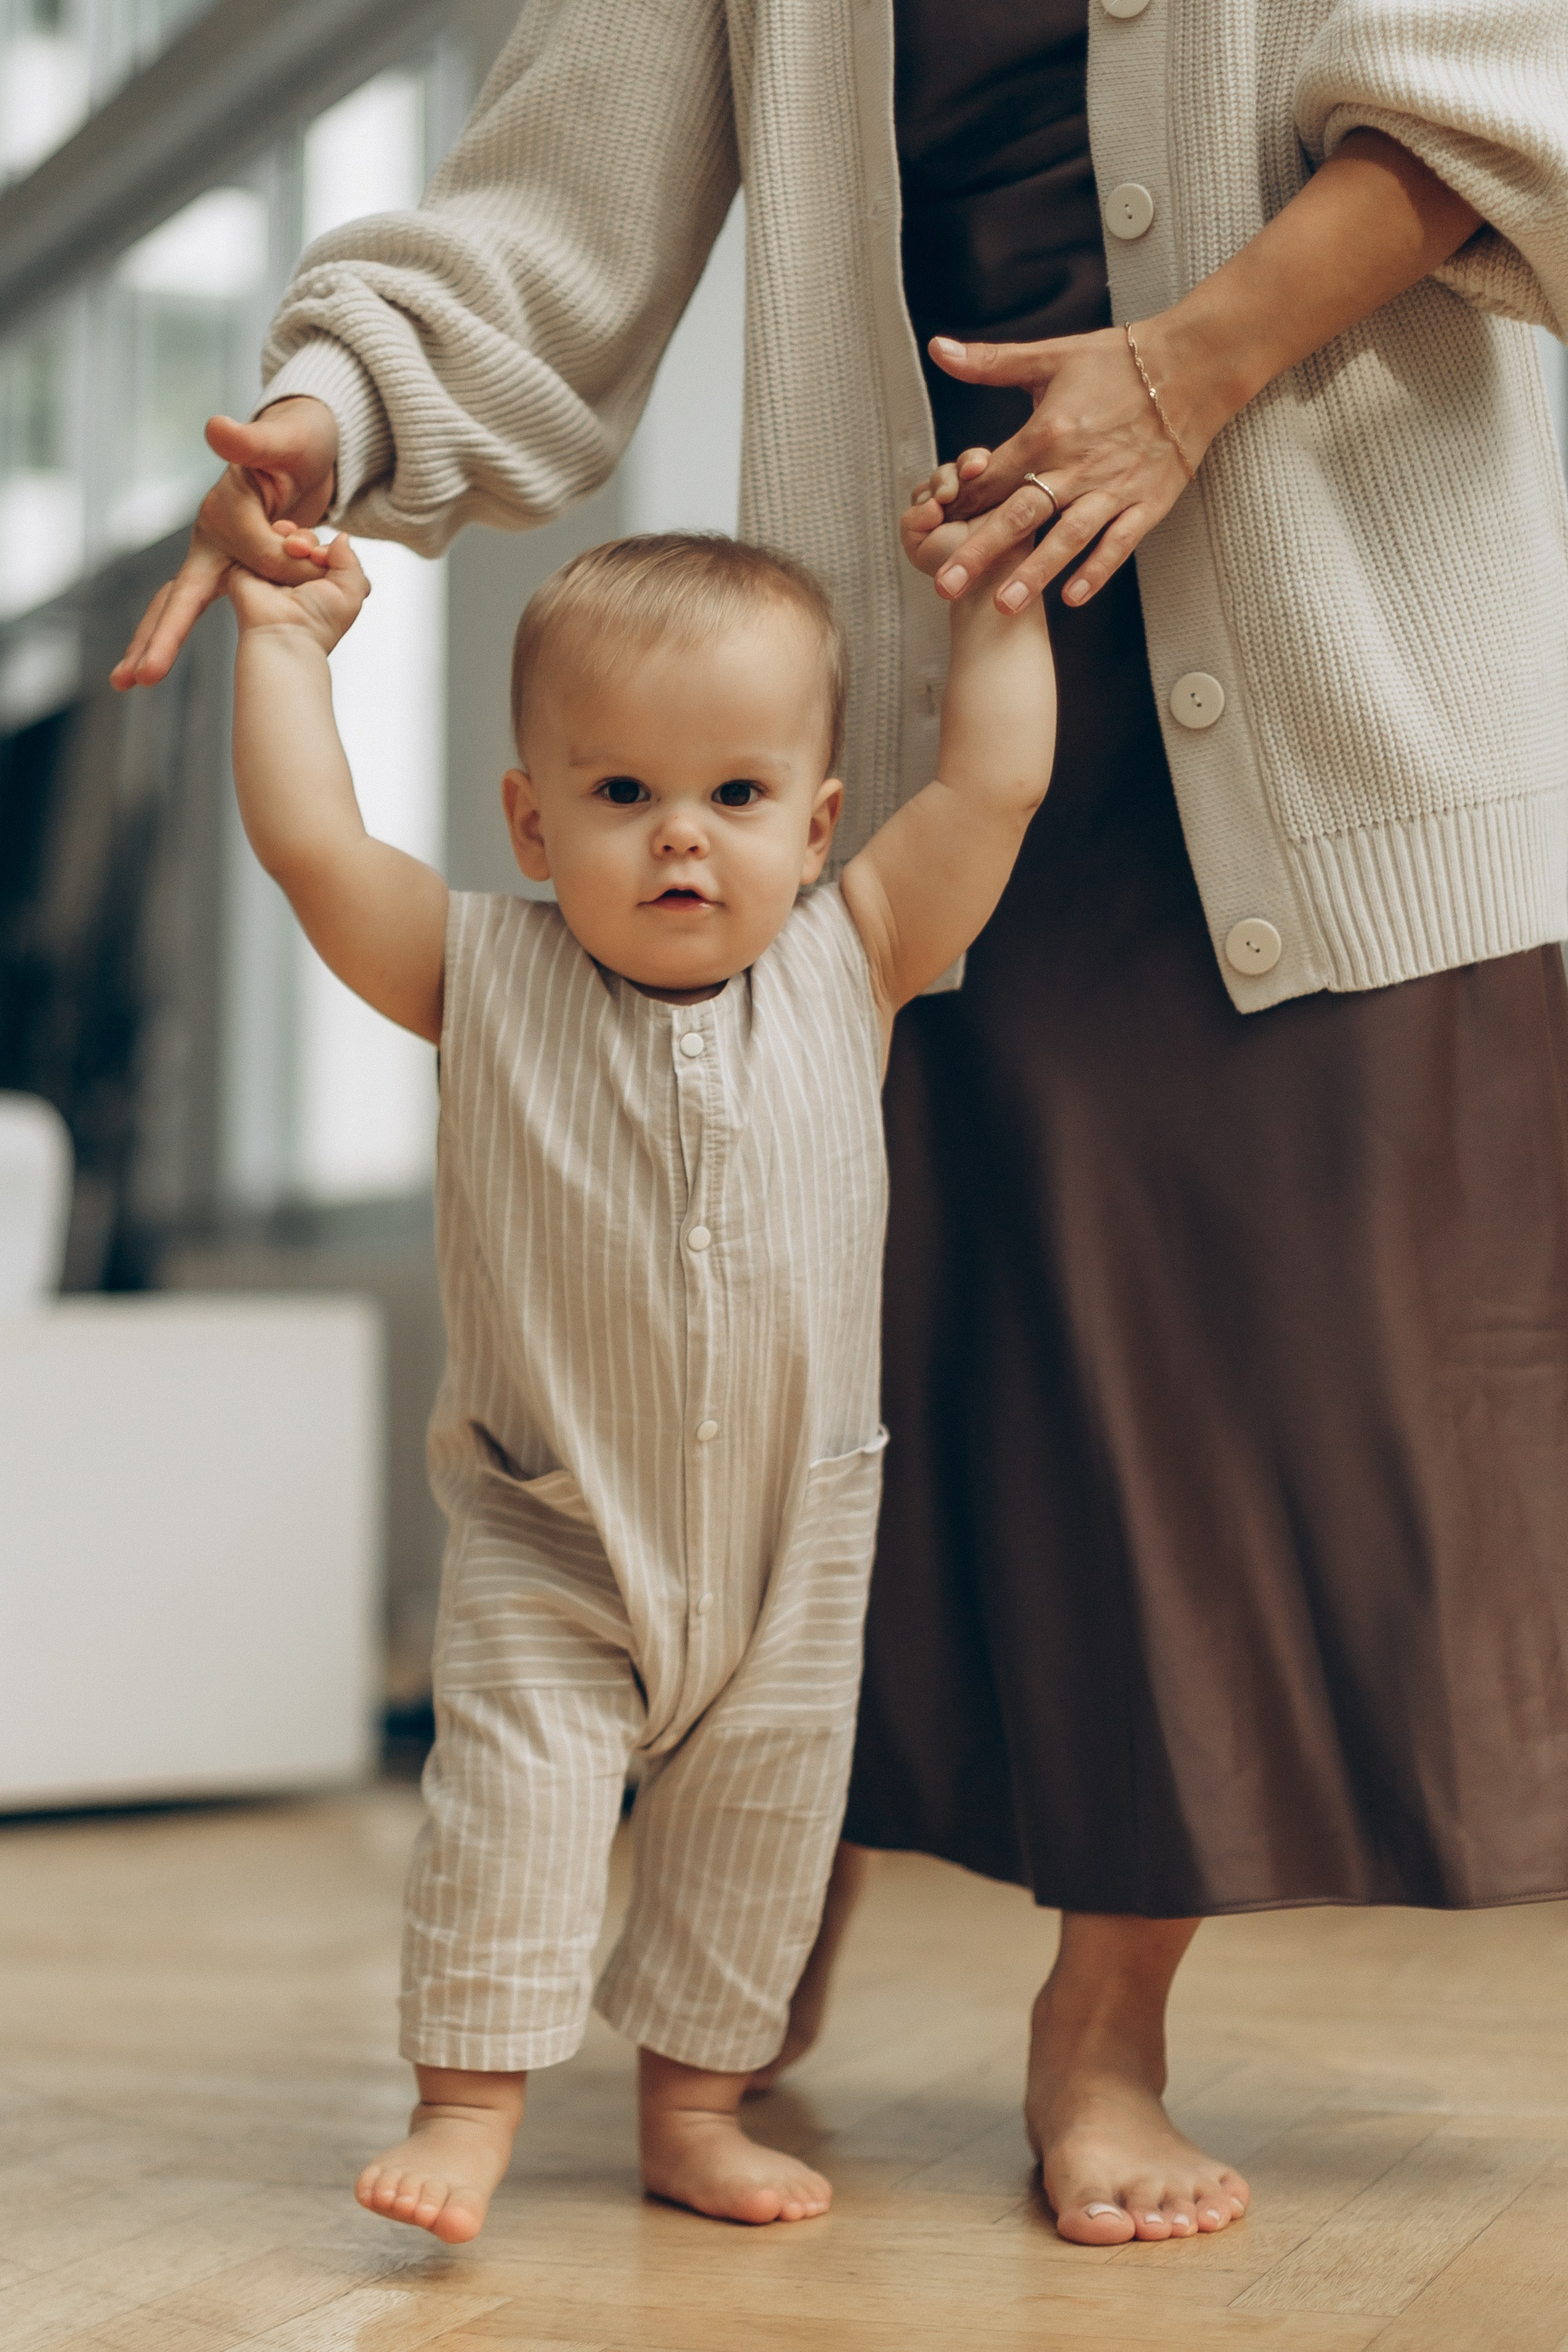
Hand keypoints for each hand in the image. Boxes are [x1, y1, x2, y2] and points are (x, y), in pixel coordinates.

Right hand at [111, 397, 339, 689]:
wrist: (301, 450)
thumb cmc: (295, 442)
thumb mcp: (281, 439)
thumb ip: (250, 442)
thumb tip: (215, 428)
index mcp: (223, 511)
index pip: (254, 550)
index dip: (287, 555)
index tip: (313, 544)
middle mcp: (211, 538)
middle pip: (178, 593)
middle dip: (159, 637)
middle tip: (135, 678)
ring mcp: (216, 556)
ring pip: (179, 605)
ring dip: (157, 643)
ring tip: (128, 680)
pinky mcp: (229, 568)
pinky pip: (203, 605)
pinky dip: (176, 632)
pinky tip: (151, 666)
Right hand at [227, 526, 370, 655]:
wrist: (286, 633)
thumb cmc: (320, 622)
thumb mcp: (352, 592)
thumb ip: (351, 561)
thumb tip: (342, 537)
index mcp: (321, 585)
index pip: (325, 551)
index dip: (328, 548)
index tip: (324, 558)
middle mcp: (296, 578)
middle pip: (303, 540)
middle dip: (308, 540)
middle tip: (309, 555)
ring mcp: (273, 571)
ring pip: (282, 537)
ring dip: (291, 536)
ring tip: (294, 551)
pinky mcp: (248, 566)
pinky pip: (257, 537)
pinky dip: (268, 534)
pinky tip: (277, 544)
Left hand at [914, 323, 1219, 613]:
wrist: (1193, 366)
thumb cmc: (1118, 362)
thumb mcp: (1049, 356)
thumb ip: (990, 361)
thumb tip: (938, 348)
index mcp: (1047, 432)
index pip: (992, 477)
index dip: (960, 504)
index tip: (931, 530)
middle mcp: (1077, 466)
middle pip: (1019, 515)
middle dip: (980, 552)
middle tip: (946, 587)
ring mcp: (1113, 488)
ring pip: (1066, 538)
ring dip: (1034, 573)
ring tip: (1002, 607)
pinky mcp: (1147, 503)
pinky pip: (1119, 543)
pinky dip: (1097, 570)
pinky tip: (1071, 598)